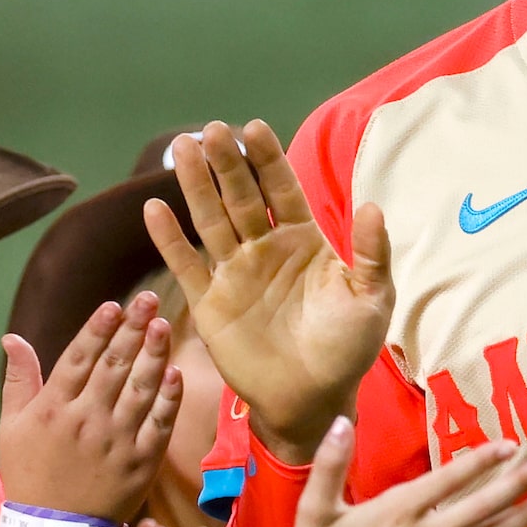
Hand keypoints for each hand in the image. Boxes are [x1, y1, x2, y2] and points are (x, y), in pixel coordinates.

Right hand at [0, 295, 182, 520]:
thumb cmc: (30, 475)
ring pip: (140, 390)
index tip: (115, 304)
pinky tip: (176, 374)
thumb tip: (12, 337)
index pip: (79, 358)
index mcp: (53, 410)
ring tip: (164, 326)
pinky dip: (168, 400)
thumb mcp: (11, 428)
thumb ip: (18, 380)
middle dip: (132, 329)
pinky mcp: (142, 465)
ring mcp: (117, 443)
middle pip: (114, 366)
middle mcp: (86, 422)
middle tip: (149, 301)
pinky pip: (159, 425)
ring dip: (154, 355)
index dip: (98, 329)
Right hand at [146, 121, 391, 463]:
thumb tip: (373, 205)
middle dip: (227, 163)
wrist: (314, 399)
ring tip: (181, 149)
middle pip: (242, 196)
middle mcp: (265, 248)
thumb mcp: (371, 299)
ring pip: (211, 220)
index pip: (283, 189)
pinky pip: (186, 264)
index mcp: (304, 241)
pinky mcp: (210, 302)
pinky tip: (154, 208)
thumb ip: (371, 254)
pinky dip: (169, 238)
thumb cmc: (348, 348)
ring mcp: (235, 273)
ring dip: (196, 186)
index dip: (268, 159)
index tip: (255, 128)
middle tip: (210, 130)